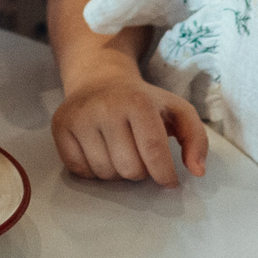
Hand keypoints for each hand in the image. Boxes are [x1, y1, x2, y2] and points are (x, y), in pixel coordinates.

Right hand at [52, 66, 208, 186]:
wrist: (98, 78)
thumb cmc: (142, 101)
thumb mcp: (176, 110)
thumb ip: (196, 139)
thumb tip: (197, 171)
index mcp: (137, 101)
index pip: (154, 152)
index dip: (164, 174)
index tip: (168, 179)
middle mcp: (105, 106)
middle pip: (129, 169)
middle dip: (140, 172)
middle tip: (139, 155)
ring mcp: (79, 117)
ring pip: (104, 173)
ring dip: (116, 172)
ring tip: (119, 151)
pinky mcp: (60, 126)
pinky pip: (79, 170)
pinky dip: (92, 170)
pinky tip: (98, 150)